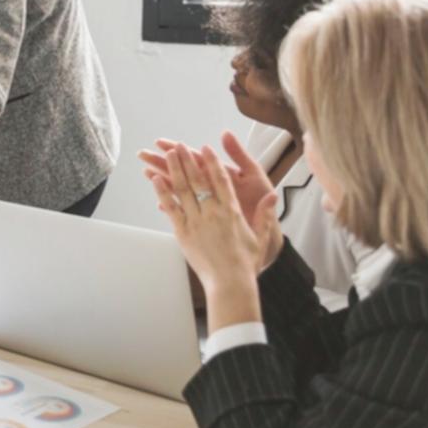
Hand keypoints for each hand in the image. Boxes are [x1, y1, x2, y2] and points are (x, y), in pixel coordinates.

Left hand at [146, 143, 279, 326]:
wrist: (230, 283)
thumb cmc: (245, 263)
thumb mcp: (260, 237)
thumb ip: (265, 214)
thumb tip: (273, 195)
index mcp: (232, 211)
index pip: (221, 180)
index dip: (213, 162)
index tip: (206, 148)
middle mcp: (213, 212)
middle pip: (198, 180)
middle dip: (188, 160)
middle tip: (179, 145)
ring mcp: (196, 221)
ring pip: (183, 189)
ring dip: (173, 169)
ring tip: (166, 154)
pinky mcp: (183, 232)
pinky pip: (171, 208)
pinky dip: (162, 192)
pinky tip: (154, 178)